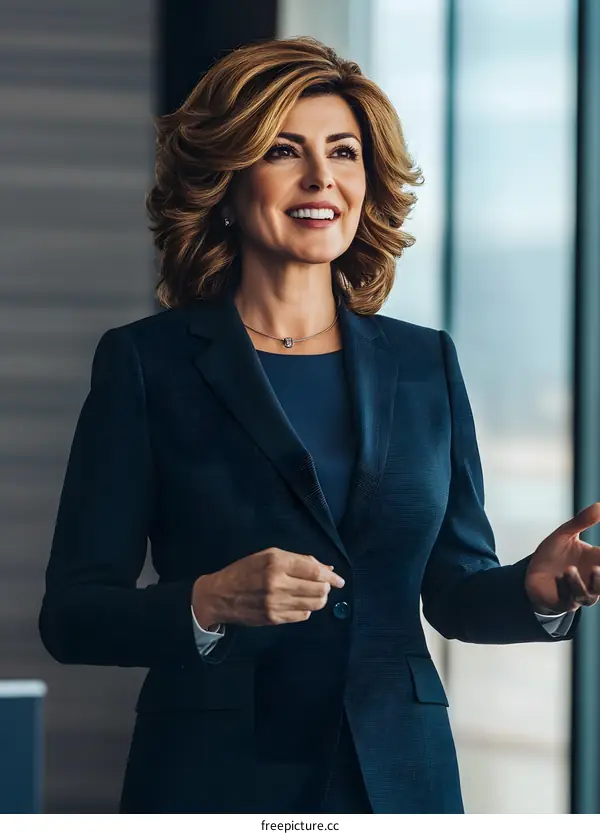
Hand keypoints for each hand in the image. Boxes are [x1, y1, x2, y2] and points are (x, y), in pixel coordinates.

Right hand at [192, 548, 344, 628]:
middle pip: (318, 589)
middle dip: (326, 588)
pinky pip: (303, 616)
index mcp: (276, 563)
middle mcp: (278, 583)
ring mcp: (276, 603)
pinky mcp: (274, 619)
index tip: (339, 579)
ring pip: (314, 604)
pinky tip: (299, 603)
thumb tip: (326, 568)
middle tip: (324, 586)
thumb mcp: (269, 556)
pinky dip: (306, 609)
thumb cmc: (245, 571)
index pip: (314, 571)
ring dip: (319, 599)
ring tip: (314, 594)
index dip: (331, 576)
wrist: (220, 595)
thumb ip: (298, 560)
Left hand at [525, 502, 599, 613]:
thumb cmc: (553, 554)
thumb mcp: (565, 535)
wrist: (532, 574)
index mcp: (596, 562)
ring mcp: (579, 593)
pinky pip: (567, 599)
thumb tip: (599, 505)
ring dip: (580, 583)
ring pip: (588, 594)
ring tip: (570, 569)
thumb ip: (581, 521)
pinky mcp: (563, 602)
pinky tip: (559, 577)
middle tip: (598, 568)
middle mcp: (592, 580)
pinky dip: (564, 588)